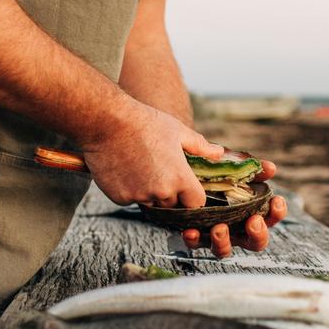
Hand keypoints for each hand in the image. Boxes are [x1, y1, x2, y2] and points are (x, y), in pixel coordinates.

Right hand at [81, 100, 223, 207]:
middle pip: (173, 205)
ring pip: (151, 203)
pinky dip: (130, 189)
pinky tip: (126, 168)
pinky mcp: (119, 197)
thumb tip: (219, 153)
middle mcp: (161, 192)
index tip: (187, 185)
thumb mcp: (178, 131)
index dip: (193, 195)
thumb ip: (200, 146)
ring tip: (143, 166)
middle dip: (170, 192)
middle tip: (161, 169)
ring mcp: (139, 196)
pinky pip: (130, 199)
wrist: (108, 122)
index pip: (196, 203)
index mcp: (180, 178)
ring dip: (150, 192)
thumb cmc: (145, 123)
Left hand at [181, 160, 286, 258]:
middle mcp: (237, 228)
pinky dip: (194, 239)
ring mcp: (217, 235)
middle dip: (257, 234)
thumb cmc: (216, 172)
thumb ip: (251, 167)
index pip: (271, 217)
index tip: (276, 200)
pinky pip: (195, 243)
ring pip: (225, 250)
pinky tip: (190, 231)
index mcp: (251, 211)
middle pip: (255, 242)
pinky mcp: (195, 235)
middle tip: (253, 222)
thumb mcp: (233, 165)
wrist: (186, 172)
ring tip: (219, 229)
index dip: (277, 212)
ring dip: (224, 242)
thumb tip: (271, 168)